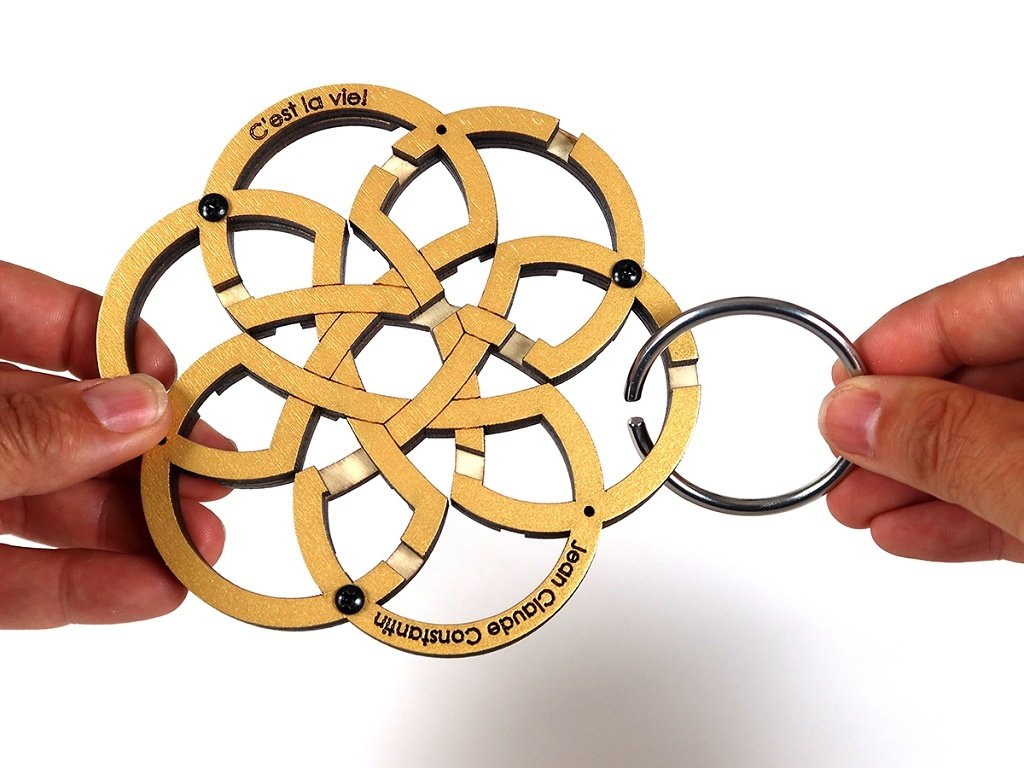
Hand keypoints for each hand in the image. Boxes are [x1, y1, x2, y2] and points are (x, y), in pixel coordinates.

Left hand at [0, 261, 226, 626]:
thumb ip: (25, 431)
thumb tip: (141, 408)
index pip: (33, 314)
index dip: (114, 344)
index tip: (178, 387)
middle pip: (60, 420)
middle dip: (142, 456)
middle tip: (212, 482)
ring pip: (46, 501)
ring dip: (129, 530)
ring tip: (199, 550)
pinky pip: (9, 575)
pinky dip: (77, 586)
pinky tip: (148, 589)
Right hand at [818, 257, 1023, 561]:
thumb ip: (952, 440)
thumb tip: (853, 413)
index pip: (981, 303)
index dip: (895, 346)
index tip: (838, 393)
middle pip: (984, 374)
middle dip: (902, 428)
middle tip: (839, 460)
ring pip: (1003, 438)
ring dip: (923, 477)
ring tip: (857, 507)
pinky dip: (972, 510)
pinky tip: (909, 528)